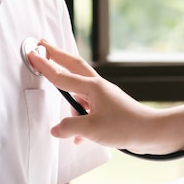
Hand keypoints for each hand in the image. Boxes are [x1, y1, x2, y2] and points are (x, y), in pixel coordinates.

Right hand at [28, 40, 183, 153]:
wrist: (151, 133)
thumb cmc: (125, 127)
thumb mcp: (92, 129)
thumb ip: (69, 127)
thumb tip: (56, 129)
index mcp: (92, 87)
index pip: (62, 76)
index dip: (45, 65)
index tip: (32, 53)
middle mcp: (97, 88)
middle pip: (73, 67)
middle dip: (57, 56)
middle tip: (43, 44)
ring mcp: (103, 97)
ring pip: (78, 92)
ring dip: (68, 98)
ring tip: (61, 107)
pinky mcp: (108, 108)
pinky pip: (87, 110)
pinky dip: (79, 121)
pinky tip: (77, 139)